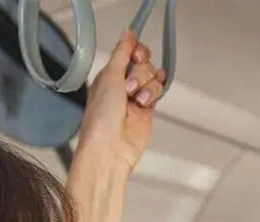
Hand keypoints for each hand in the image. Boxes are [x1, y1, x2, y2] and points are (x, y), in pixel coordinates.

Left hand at [75, 30, 164, 173]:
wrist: (110, 149)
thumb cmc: (101, 119)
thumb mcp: (109, 76)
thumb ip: (121, 52)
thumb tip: (127, 34)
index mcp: (109, 74)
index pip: (128, 51)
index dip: (135, 50)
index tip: (135, 55)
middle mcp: (123, 85)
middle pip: (144, 62)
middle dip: (139, 72)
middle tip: (129, 86)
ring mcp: (136, 98)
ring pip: (153, 76)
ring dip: (146, 84)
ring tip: (135, 99)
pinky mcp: (148, 110)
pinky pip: (158, 91)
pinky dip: (153, 93)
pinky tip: (144, 102)